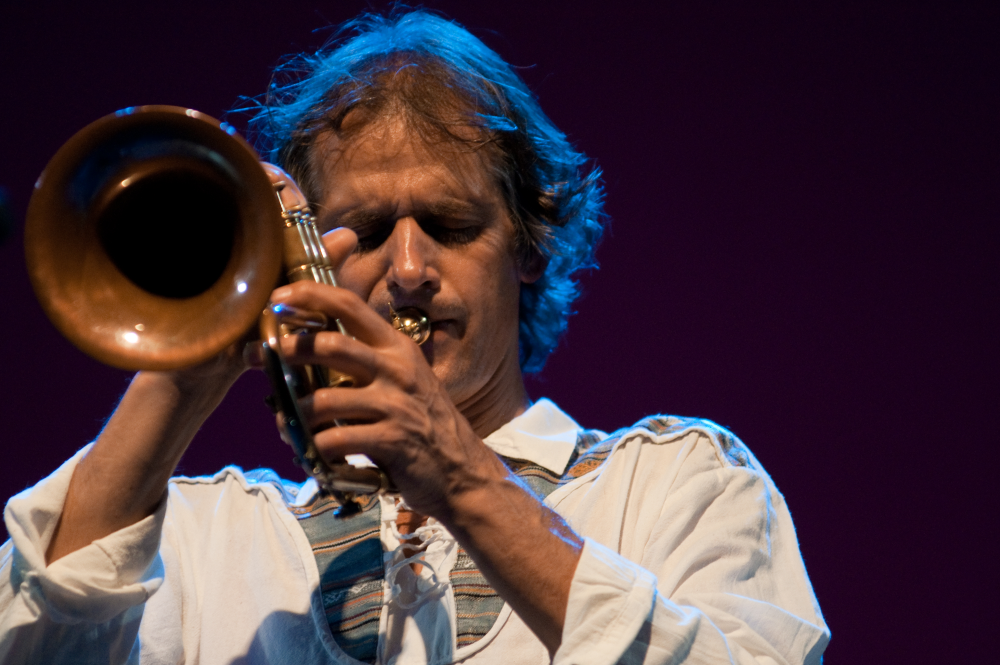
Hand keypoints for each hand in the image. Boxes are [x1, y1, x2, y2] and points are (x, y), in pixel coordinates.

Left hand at [269, 277, 508, 519]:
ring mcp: (395, 405)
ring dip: (294, 415)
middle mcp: (396, 369)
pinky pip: (335, 440)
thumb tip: (306, 351)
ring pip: (323, 400)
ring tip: (285, 425)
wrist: (461, 470)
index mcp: (396, 348)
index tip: (278, 297)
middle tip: (262, 357)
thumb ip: (365, 363)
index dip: (310, 295)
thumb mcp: (403, 380)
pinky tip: (314, 454)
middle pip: (330, 345)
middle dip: (289, 350)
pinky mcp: (391, 440)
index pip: (350, 305)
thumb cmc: (423, 424)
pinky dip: (314, 449)